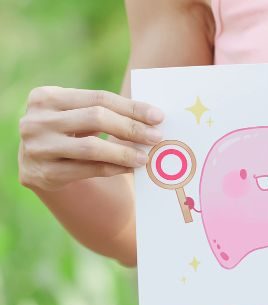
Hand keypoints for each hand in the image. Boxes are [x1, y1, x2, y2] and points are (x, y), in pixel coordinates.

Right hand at [18, 86, 163, 190]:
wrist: (37, 164)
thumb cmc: (68, 132)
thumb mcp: (77, 114)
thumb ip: (104, 111)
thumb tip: (152, 117)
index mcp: (46, 96)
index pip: (98, 98)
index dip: (131, 107)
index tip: (158, 116)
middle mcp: (36, 120)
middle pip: (95, 118)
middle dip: (131, 128)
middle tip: (156, 137)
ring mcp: (37, 147)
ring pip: (90, 147)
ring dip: (123, 152)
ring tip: (145, 157)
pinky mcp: (43, 173)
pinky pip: (87, 170)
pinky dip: (113, 168)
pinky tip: (130, 168)